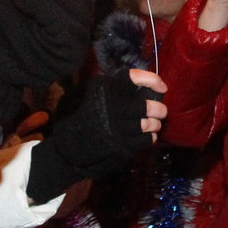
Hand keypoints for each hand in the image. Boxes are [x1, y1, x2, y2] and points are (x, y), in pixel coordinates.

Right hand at [26, 69, 167, 203]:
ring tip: (152, 124)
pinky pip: (145, 139)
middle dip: (158, 109)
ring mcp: (118, 127)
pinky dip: (150, 137)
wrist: (66, 149)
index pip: (134, 78)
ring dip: (154, 124)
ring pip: (149, 124)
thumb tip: (135, 84)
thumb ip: (105, 88)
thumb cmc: (74, 118)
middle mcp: (113, 106)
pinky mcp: (122, 145)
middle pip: (147, 105)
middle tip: (159, 111)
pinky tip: (147, 136)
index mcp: (104, 89)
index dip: (152, 80)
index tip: (162, 86)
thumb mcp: (82, 94)